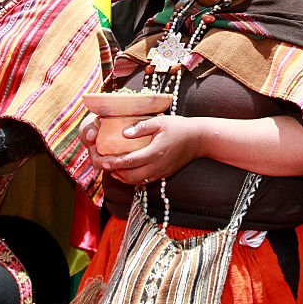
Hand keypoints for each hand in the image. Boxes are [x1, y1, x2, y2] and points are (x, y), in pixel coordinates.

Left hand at [83, 115, 199, 184]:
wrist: (199, 139)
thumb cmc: (179, 127)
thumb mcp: (160, 122)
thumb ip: (141, 127)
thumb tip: (123, 133)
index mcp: (154, 152)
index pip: (129, 162)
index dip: (114, 163)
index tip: (103, 160)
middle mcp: (157, 166)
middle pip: (131, 176)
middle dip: (116, 173)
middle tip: (105, 166)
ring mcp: (161, 172)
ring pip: (138, 181)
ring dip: (124, 177)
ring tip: (114, 170)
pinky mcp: (165, 174)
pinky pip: (146, 180)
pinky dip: (135, 179)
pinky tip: (129, 172)